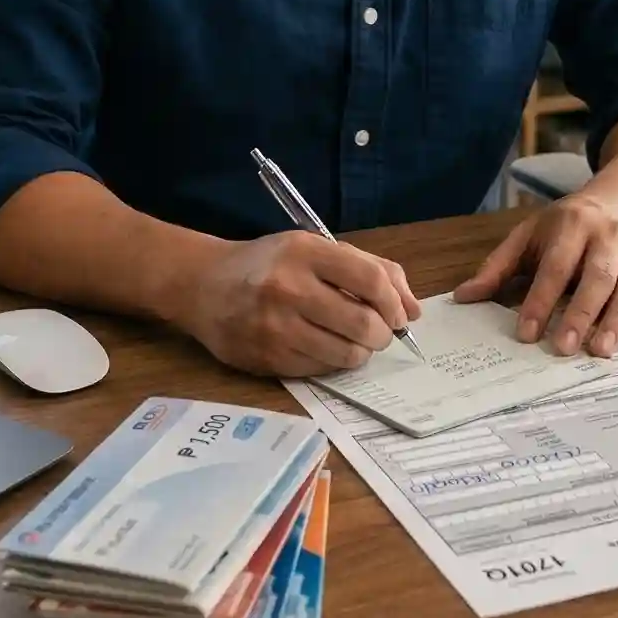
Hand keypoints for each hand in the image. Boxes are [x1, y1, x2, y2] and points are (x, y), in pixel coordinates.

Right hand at [174, 231, 421, 377]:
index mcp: (305, 252)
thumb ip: (368, 269)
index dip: (395, 303)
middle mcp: (289, 288)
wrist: (203, 285)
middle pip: (363, 324)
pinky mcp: (266, 358)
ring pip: (345, 354)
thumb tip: (413, 310)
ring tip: (354, 342)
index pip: (371, 281)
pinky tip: (324, 348)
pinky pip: (320, 369)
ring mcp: (275, 327)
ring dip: (361, 352)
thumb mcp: (314, 248)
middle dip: (382, 334)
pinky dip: (333, 362)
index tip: (399, 314)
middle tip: (378, 333)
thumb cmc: (269, 263)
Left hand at [454, 187, 617, 356]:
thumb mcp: (531, 233)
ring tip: (602, 350)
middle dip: (581, 312)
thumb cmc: (571, 221)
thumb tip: (463, 298)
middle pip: (598, 276)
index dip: (541, 299)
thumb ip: (499, 266)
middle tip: (565, 348)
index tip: (527, 333)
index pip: (555, 265)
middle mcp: (609, 236)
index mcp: (572, 225)